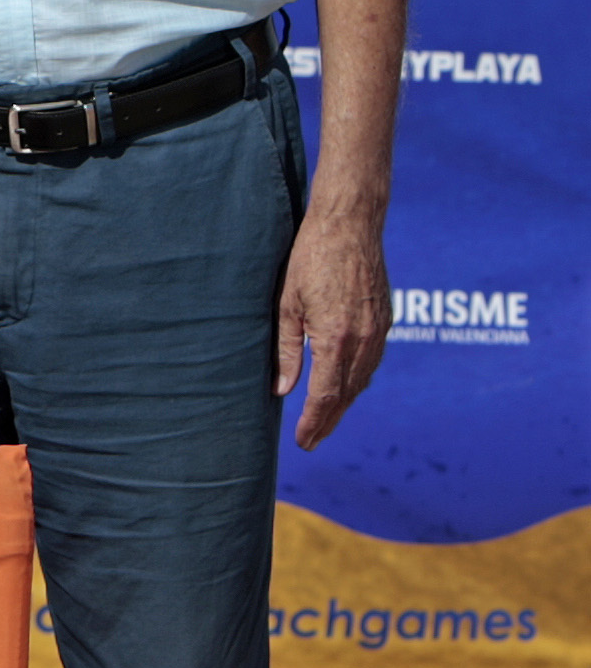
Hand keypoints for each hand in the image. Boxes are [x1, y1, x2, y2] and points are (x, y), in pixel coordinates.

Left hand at [279, 204, 390, 447]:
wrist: (350, 225)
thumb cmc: (310, 258)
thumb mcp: (287, 304)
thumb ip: (287, 350)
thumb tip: (282, 390)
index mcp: (336, 338)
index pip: (325, 394)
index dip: (314, 421)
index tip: (303, 441)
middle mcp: (363, 340)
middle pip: (347, 394)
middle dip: (329, 421)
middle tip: (312, 442)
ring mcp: (379, 331)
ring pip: (362, 380)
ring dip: (344, 403)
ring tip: (325, 421)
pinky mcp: (385, 320)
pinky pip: (372, 362)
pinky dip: (357, 380)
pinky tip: (345, 387)